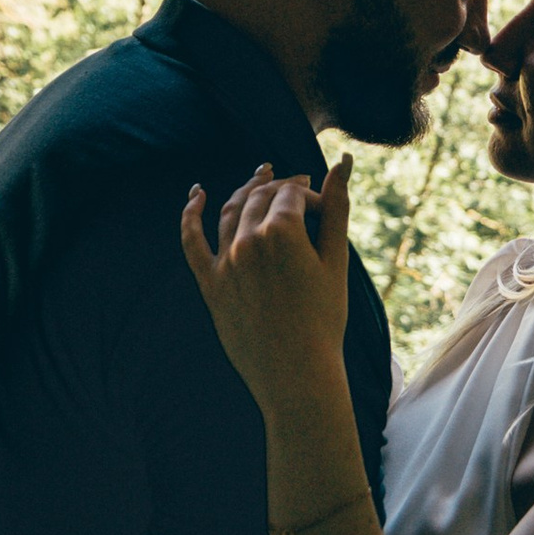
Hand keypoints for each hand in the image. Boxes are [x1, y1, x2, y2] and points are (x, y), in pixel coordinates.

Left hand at [180, 157, 353, 404]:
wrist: (296, 373)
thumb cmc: (324, 318)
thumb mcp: (336, 260)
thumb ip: (337, 208)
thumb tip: (343, 161)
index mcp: (281, 231)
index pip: (292, 194)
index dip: (310, 195)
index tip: (324, 209)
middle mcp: (246, 241)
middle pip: (262, 197)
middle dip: (282, 189)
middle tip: (300, 190)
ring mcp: (224, 262)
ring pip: (231, 210)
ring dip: (247, 190)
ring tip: (261, 177)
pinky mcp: (210, 284)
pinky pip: (192, 241)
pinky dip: (190, 214)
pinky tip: (196, 194)